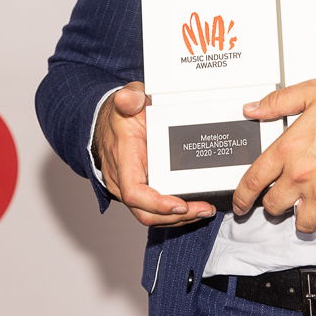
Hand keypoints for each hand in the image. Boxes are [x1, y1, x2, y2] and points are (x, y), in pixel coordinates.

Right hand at [94, 82, 214, 226]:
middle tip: (203, 209)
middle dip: (175, 217)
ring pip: (151, 214)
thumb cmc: (123, 114)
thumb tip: (127, 99)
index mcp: (124, 157)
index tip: (179, 205)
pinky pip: (154, 208)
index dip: (156, 203)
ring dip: (178, 218)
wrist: (112, 120)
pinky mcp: (140, 188)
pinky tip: (194, 207)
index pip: (134, 191)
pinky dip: (174, 211)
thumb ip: (130, 97)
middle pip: (145, 211)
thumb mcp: (129, 99)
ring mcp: (130, 186)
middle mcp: (123, 179)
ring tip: (204, 210)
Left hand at [230, 79, 315, 232]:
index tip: (241, 204)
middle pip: (273, 206)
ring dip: (301, 218)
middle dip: (274, 205)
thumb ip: (278, 101)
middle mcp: (302, 175)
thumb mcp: (312, 93)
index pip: (253, 181)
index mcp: (289, 149)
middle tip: (280, 200)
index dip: (242, 197)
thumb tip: (253, 108)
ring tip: (305, 209)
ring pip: (301, 223)